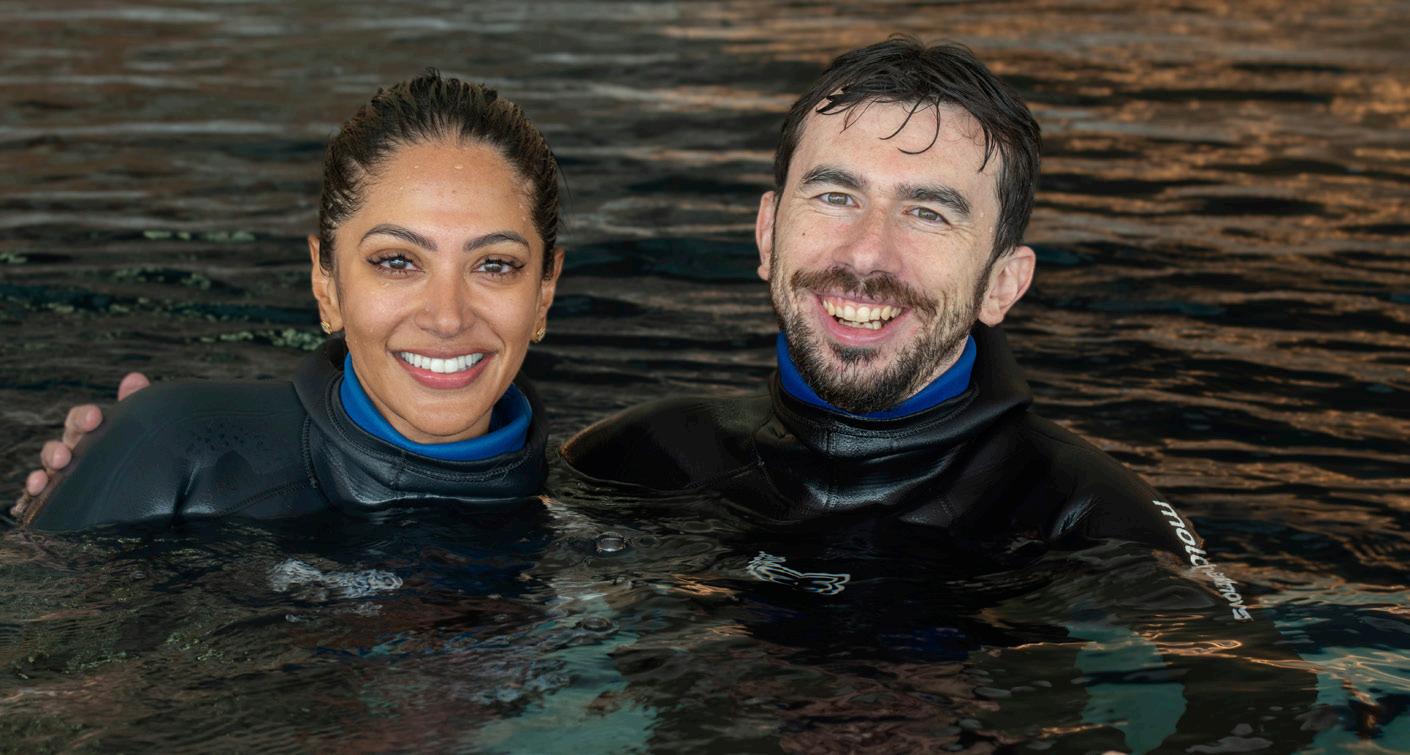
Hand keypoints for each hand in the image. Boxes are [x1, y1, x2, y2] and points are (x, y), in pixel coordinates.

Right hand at [11, 372, 150, 520]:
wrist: (134, 489)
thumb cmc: (129, 449)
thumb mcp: (135, 427)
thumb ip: (135, 402)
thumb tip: (134, 378)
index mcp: (92, 432)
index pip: (81, 419)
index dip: (85, 416)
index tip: (96, 416)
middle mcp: (75, 448)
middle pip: (63, 440)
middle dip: (64, 440)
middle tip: (68, 450)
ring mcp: (66, 469)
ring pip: (51, 461)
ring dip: (51, 458)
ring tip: (60, 461)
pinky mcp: (59, 492)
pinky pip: (43, 487)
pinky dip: (36, 484)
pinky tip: (39, 486)